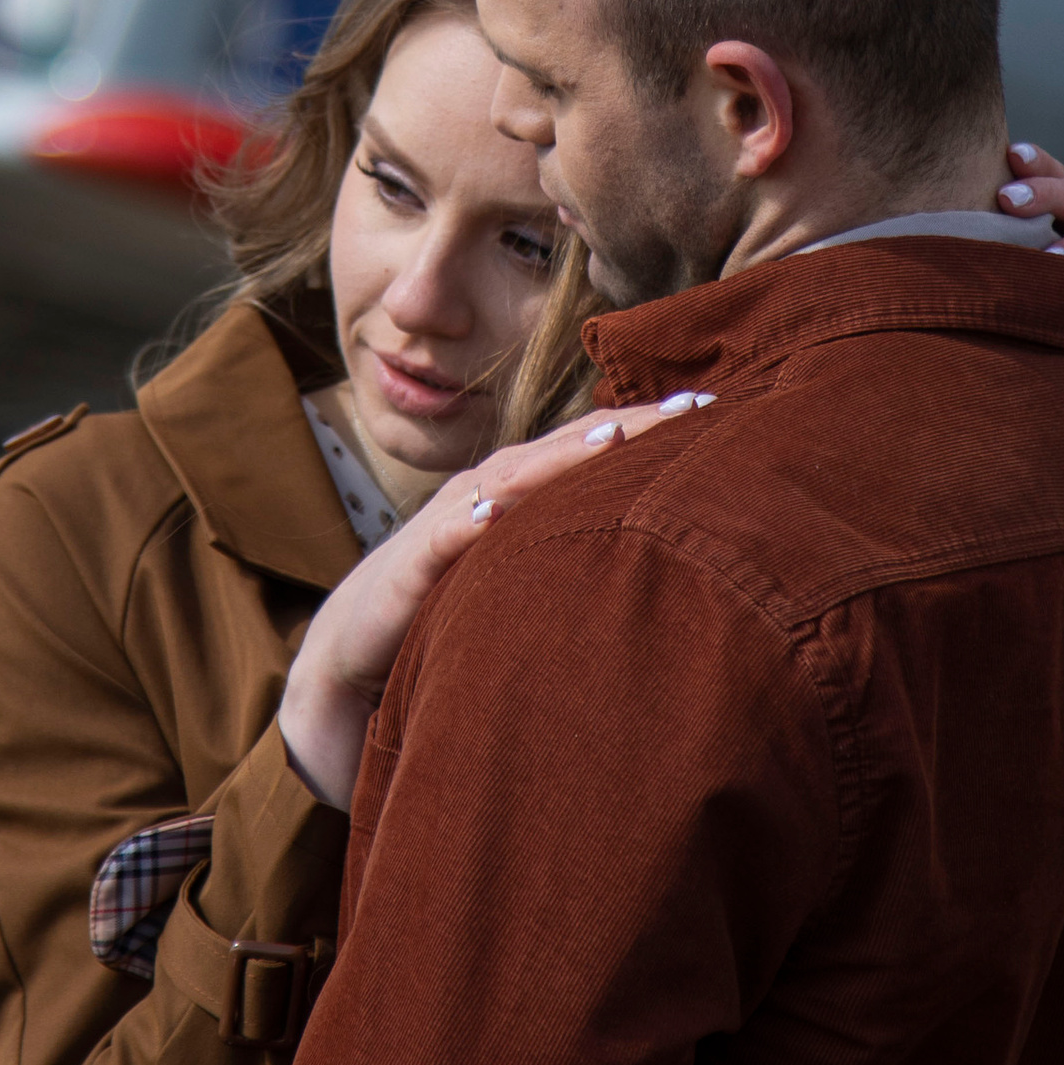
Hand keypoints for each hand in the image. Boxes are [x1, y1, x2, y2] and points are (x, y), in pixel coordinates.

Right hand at [278, 390, 713, 809]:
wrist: (352, 656)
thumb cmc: (447, 612)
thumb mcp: (521, 578)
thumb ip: (573, 558)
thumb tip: (659, 559)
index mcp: (518, 496)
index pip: (590, 450)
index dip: (646, 428)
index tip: (711, 411)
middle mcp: (486, 496)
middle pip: (563, 449)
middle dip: (625, 426)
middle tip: (691, 408)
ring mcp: (446, 525)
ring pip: (510, 480)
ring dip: (557, 459)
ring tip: (610, 439)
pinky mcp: (411, 567)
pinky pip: (444, 540)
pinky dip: (468, 524)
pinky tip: (495, 514)